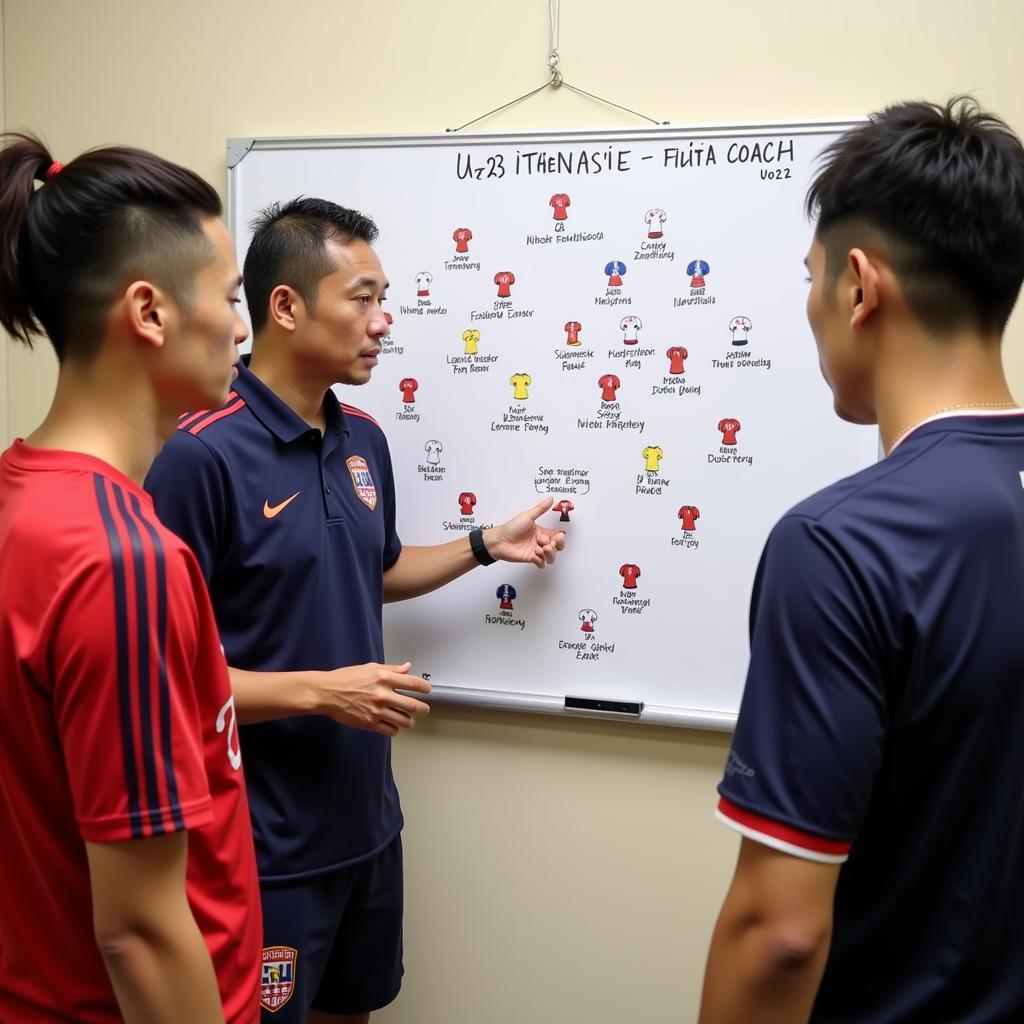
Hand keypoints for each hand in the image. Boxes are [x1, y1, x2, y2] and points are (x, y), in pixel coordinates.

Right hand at [312, 662, 430, 736]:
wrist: (326, 693)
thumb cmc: (345, 679)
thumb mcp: (369, 668)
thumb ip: (391, 669)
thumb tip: (407, 668)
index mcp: (383, 678)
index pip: (413, 683)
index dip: (424, 688)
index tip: (427, 690)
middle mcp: (382, 695)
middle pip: (413, 705)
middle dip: (423, 709)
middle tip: (424, 709)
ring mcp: (376, 711)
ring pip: (404, 721)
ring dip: (409, 721)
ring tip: (408, 719)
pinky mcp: (369, 724)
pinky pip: (391, 730)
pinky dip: (395, 729)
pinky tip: (393, 724)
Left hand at [485, 497, 565, 567]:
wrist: (499, 540)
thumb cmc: (511, 528)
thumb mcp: (527, 516)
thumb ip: (540, 508)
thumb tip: (550, 499)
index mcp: (540, 531)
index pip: (556, 536)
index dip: (559, 538)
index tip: (559, 536)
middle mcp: (538, 541)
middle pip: (556, 547)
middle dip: (556, 546)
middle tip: (549, 544)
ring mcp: (535, 551)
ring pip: (550, 557)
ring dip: (550, 554)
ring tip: (542, 549)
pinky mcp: (530, 558)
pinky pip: (541, 563)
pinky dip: (540, 560)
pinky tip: (534, 554)